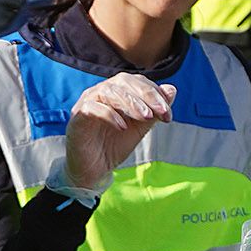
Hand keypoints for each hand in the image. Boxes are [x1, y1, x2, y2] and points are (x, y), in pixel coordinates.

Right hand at [62, 75, 175, 194]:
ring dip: (131, 103)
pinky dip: (110, 114)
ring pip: (109, 91)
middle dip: (145, 95)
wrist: (94, 169)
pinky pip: (92, 107)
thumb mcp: (140, 128)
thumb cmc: (114, 145)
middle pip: (123, 81)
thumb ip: (154, 110)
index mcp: (116, 91)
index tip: (168, 113)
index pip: (137, 82)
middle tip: (160, 113)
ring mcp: (87, 102)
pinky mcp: (78, 117)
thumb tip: (172, 89)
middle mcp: (100, 92)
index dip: (155, 94)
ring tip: (145, 117)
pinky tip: (123, 126)